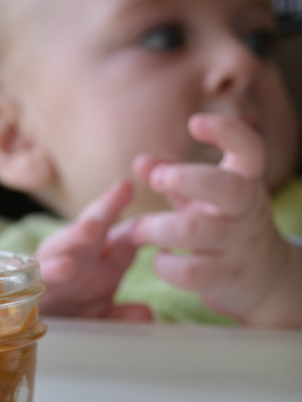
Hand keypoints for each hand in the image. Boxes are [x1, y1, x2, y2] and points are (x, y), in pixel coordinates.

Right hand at [37, 180, 152, 319]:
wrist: (28, 323)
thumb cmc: (71, 313)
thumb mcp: (100, 317)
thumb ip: (121, 316)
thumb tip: (145, 313)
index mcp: (103, 262)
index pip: (124, 236)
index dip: (136, 220)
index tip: (138, 192)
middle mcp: (78, 258)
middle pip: (93, 229)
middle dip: (106, 210)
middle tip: (122, 191)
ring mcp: (52, 267)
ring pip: (64, 245)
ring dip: (77, 235)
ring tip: (92, 227)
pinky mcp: (30, 283)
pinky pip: (43, 275)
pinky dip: (53, 270)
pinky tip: (64, 266)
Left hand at [132, 113, 301, 327]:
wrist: (265, 279)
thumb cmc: (224, 225)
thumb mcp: (204, 198)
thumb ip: (173, 177)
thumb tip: (140, 162)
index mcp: (245, 183)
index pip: (251, 151)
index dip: (227, 132)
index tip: (195, 122)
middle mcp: (247, 212)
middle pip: (228, 189)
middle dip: (187, 179)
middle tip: (156, 179)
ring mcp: (239, 246)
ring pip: (196, 230)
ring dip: (156, 227)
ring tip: (137, 230)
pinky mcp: (227, 278)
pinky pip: (191, 271)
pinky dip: (166, 264)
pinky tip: (159, 259)